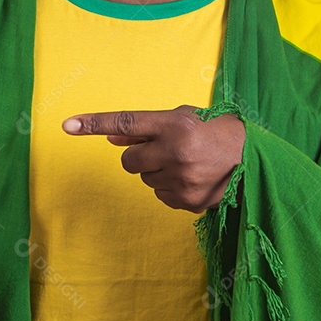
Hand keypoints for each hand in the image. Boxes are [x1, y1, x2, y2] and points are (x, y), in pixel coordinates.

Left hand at [62, 104, 244, 212]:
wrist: (253, 159)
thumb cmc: (213, 131)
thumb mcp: (182, 118)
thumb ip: (145, 128)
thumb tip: (111, 137)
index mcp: (175, 125)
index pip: (126, 122)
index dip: (94, 124)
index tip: (67, 124)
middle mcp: (177, 152)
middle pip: (128, 160)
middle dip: (139, 155)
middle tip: (162, 150)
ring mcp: (183, 181)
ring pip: (144, 179)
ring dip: (156, 171)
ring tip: (184, 162)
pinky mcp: (188, 202)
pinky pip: (159, 196)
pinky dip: (169, 188)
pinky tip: (190, 178)